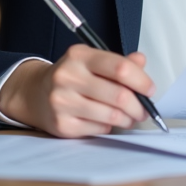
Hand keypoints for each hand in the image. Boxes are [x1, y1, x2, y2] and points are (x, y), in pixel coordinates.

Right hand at [0, 45, 154, 137]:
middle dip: (138, 106)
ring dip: (127, 119)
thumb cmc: (72, 76)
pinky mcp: (62, 124)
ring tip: (129, 116)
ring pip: (111, 116)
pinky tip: (105, 121)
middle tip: (143, 110)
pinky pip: (99, 130)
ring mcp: (63, 102)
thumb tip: (141, 61)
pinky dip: (109, 127)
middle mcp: (68, 77)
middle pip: (119, 96)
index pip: (120, 68)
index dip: (141, 80)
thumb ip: (118, 62)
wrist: (36, 93)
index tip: (150, 89)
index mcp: (79, 56)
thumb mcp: (92, 61)